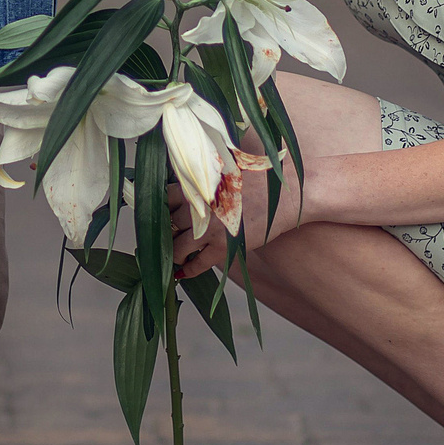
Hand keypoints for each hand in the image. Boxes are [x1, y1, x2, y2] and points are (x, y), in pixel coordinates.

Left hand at [171, 160, 307, 277]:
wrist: (283, 196)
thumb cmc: (257, 181)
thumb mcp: (224, 171)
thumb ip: (203, 181)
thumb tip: (186, 191)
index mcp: (196, 186)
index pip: (164, 199)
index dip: (160, 211)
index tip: (160, 218)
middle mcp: (198, 208)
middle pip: (167, 226)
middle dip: (165, 235)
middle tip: (166, 239)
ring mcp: (208, 230)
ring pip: (177, 249)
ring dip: (173, 255)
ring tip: (175, 257)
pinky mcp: (222, 248)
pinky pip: (197, 265)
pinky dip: (187, 271)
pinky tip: (182, 273)